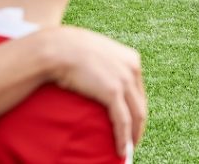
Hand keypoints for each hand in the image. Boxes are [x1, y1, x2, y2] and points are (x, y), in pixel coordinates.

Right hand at [44, 27, 145, 155]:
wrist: (57, 48)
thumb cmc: (68, 48)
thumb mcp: (94, 53)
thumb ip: (103, 64)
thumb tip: (96, 77)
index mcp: (130, 58)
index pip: (138, 90)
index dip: (136, 108)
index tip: (131, 121)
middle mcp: (132, 68)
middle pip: (140, 103)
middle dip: (137, 125)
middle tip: (131, 140)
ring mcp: (124, 80)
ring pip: (136, 116)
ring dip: (133, 136)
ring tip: (127, 150)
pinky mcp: (113, 92)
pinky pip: (123, 122)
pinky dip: (124, 139)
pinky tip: (121, 151)